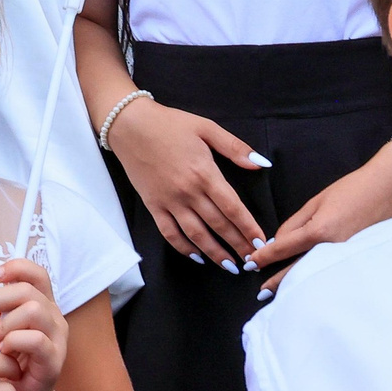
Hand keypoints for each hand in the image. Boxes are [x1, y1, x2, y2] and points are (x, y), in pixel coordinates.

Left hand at [0, 259, 67, 390]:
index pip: (37, 274)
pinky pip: (35, 340)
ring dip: (4, 323)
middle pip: (28, 290)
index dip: (16, 268)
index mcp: (43, 306)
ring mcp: (57, 339)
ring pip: (33, 310)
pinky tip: (2, 352)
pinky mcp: (54, 361)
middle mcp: (54, 318)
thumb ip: (1, 313)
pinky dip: (13, 341)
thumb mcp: (4, 332)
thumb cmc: (11, 366)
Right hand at [107, 98, 267, 268]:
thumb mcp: (207, 128)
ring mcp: (169, 201)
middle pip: (218, 225)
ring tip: (230, 266)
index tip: (261, 243)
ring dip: (215, 253)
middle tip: (252, 261)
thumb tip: (260, 164)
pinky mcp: (153, 206)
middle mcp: (188, 192)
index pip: (232, 207)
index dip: (248, 227)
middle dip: (238, 245)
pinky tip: (198, 257)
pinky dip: (184, 248)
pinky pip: (170, 233)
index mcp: (204, 173)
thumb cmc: (170, 124)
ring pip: (196, 235)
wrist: (130, 126)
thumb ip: (235, 148)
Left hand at [249, 135, 391, 296]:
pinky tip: (312, 289)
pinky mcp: (359, 261)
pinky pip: (333, 274)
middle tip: (261, 293)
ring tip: (281, 297)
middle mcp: (332, 250)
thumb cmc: (355, 189)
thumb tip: (279, 241)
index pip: (283, 249)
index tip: (251, 264)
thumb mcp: (318, 201)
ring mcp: (347, 258)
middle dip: (278, 282)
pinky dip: (320, 281)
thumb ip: (295, 223)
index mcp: (319, 231)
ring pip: (315, 277)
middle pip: (297, 272)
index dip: (264, 258)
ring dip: (298, 286)